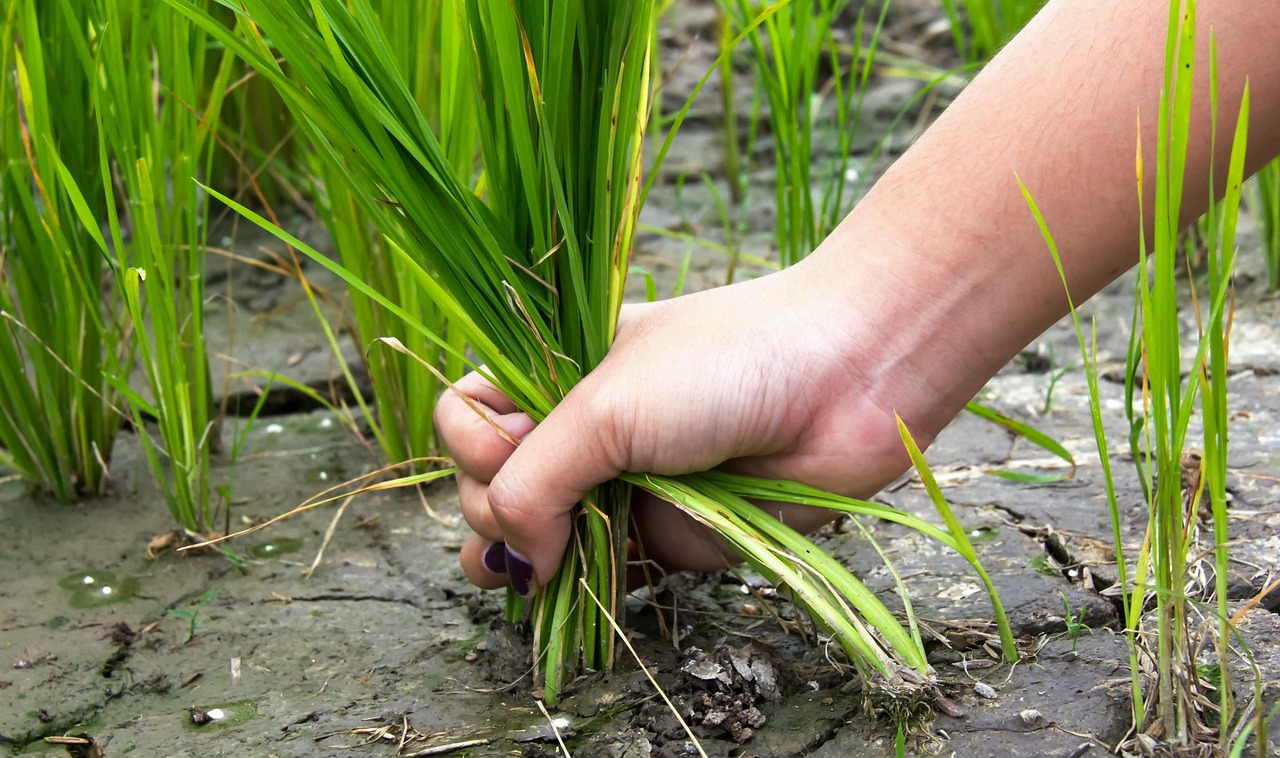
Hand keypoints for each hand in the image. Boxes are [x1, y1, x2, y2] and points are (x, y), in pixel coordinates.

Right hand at [435, 260, 942, 595]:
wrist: (846, 379)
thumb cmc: (722, 364)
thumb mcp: (605, 406)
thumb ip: (536, 483)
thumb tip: (516, 561)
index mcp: (559, 371)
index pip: (470, 416)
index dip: (472, 445)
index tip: (508, 451)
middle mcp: (585, 428)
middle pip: (495, 485)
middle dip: (494, 508)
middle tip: (534, 513)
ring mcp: (624, 483)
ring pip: (546, 538)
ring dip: (526, 563)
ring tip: (529, 576)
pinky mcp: (670, 534)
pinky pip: (608, 573)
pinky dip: (586, 587)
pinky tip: (578, 589)